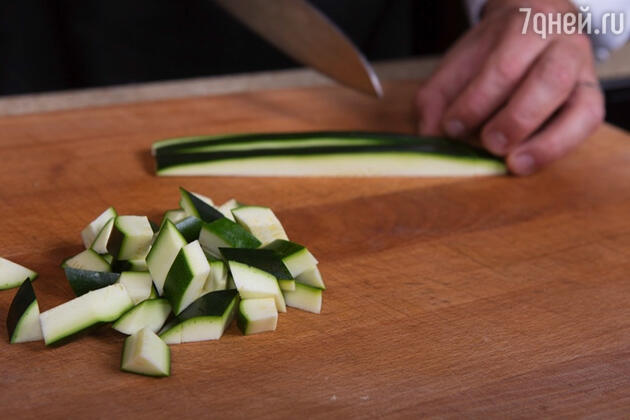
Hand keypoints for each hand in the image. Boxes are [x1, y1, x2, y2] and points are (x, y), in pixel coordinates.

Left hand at [416, 0, 604, 175]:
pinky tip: (528, 161)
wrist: (534, 27)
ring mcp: (583, 73)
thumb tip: (430, 134)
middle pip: (549, 80)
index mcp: (526, 26)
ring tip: (512, 162)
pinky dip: (558, 148)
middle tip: (489, 143)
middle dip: (516, 119)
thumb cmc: (493, 52)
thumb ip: (438, 96)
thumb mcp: (459, 64)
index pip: (505, 66)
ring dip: (545, 142)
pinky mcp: (591, 98)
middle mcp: (564, 45)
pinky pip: (587, 126)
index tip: (452, 126)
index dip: (477, 102)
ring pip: (582, 108)